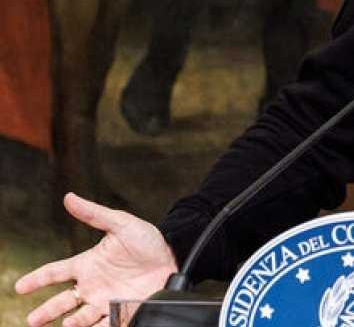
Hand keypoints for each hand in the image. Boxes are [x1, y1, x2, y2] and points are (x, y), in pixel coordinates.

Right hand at [14, 194, 177, 326]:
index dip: (36, 279)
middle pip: (62, 301)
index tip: (20, 287)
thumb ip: (94, 214)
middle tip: (33, 320)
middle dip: (46, 311)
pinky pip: (105, 324)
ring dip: (71, 322)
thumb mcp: (121, 223)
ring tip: (66, 323)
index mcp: (87, 265)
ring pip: (80, 317)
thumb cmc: (147, 240)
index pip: (54, 272)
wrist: (174, 256)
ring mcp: (106, 300)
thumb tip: (69, 198)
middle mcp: (92, 286)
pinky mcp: (122, 311)